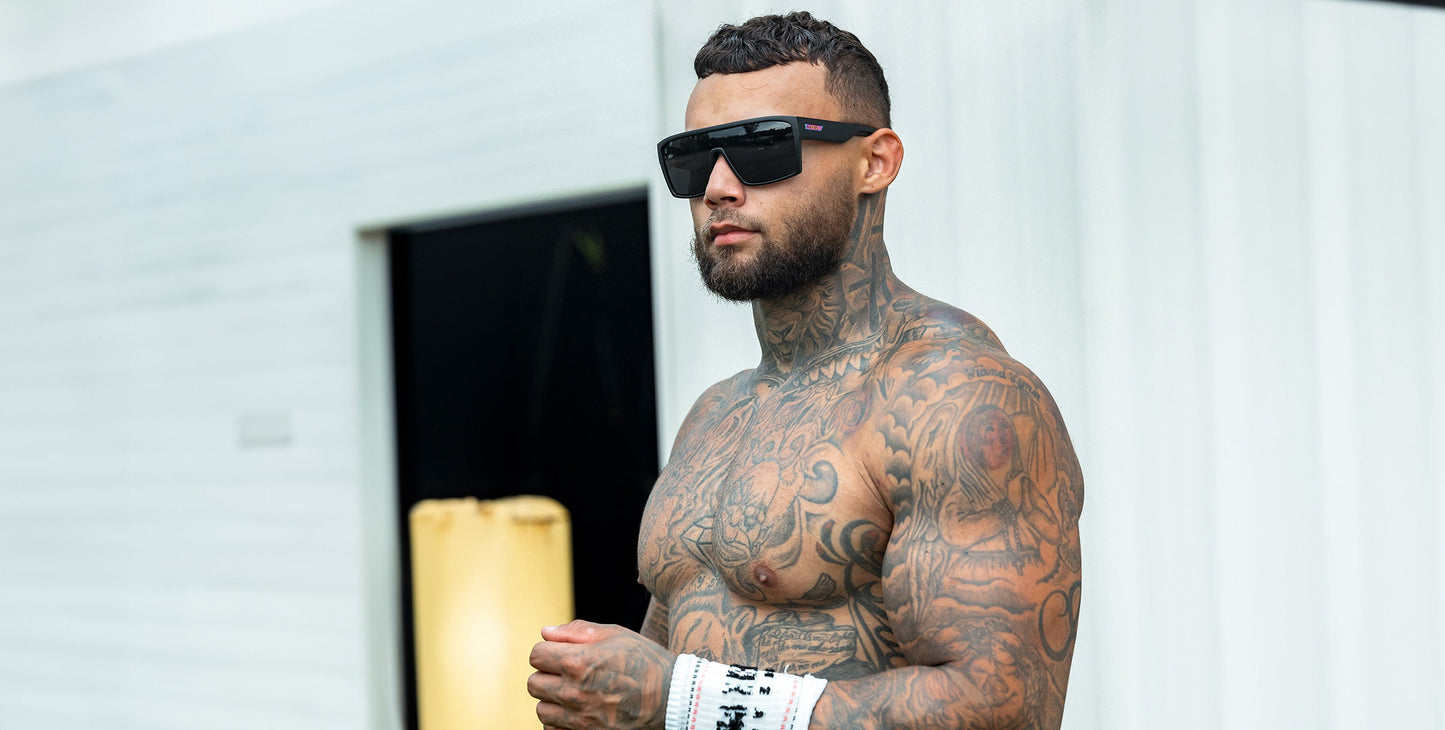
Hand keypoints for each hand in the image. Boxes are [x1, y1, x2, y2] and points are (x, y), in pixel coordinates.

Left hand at [527, 620, 675, 729]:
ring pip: (542, 710)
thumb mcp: (615, 635)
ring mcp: (580, 719)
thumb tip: (545, 632)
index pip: (536, 656)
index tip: (560, 654)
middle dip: (547, 675)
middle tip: (567, 674)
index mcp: (579, 662)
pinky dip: (560, 723)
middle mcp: (574, 692)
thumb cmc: (645, 661)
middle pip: (533, 684)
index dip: (547, 652)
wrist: (673, 698)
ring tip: (574, 694)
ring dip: (553, 701)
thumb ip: (576, 631)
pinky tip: (578, 712)